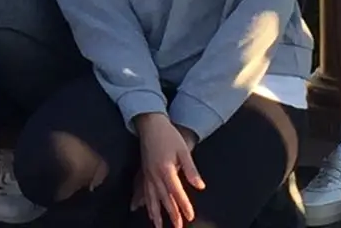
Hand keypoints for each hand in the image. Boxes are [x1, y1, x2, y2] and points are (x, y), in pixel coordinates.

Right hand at [131, 113, 202, 227]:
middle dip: (171, 215)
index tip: (190, 217)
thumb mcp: (183, 150)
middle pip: (164, 198)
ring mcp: (148, 173)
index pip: (176, 192)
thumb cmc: (168, 135)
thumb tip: (200, 186)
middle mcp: (155, 174)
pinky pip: (143, 190)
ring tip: (157, 226)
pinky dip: (144, 202)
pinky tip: (140, 208)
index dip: (183, 205)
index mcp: (166, 169)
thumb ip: (191, 170)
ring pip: (151, 197)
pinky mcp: (144, 170)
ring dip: (155, 213)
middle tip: (177, 227)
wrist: (150, 122)